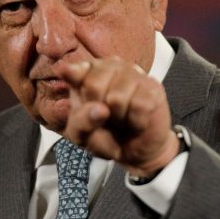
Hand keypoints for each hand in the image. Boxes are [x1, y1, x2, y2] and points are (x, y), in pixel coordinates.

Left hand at [56, 57, 179, 177]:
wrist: (134, 150)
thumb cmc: (105, 136)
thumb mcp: (82, 135)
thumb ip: (81, 121)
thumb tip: (100, 109)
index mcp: (87, 73)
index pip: (75, 70)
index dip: (72, 74)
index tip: (66, 73)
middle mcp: (111, 67)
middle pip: (93, 86)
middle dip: (98, 111)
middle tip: (107, 117)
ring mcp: (135, 75)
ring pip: (117, 98)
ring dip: (119, 118)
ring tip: (123, 118)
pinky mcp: (153, 87)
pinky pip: (138, 107)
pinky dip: (135, 122)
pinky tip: (137, 120)